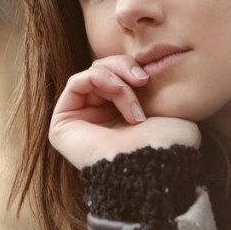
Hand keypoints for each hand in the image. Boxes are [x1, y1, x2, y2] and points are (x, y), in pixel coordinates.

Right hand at [49, 55, 201, 168]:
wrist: (155, 163)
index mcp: (121, 117)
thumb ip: (153, 86)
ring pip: (91, 75)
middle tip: (143, 79)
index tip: (151, 77)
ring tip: (134, 98)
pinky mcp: (62, 124)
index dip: (132, 68)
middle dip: (124, 68)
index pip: (118, 75)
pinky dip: (100, 79)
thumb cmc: (167, 143)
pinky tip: (119, 91)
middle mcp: (98, 119)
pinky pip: (76, 82)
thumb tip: (147, 66)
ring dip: (117, 80)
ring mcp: (79, 122)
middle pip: (103, 70)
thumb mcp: (166, 105)